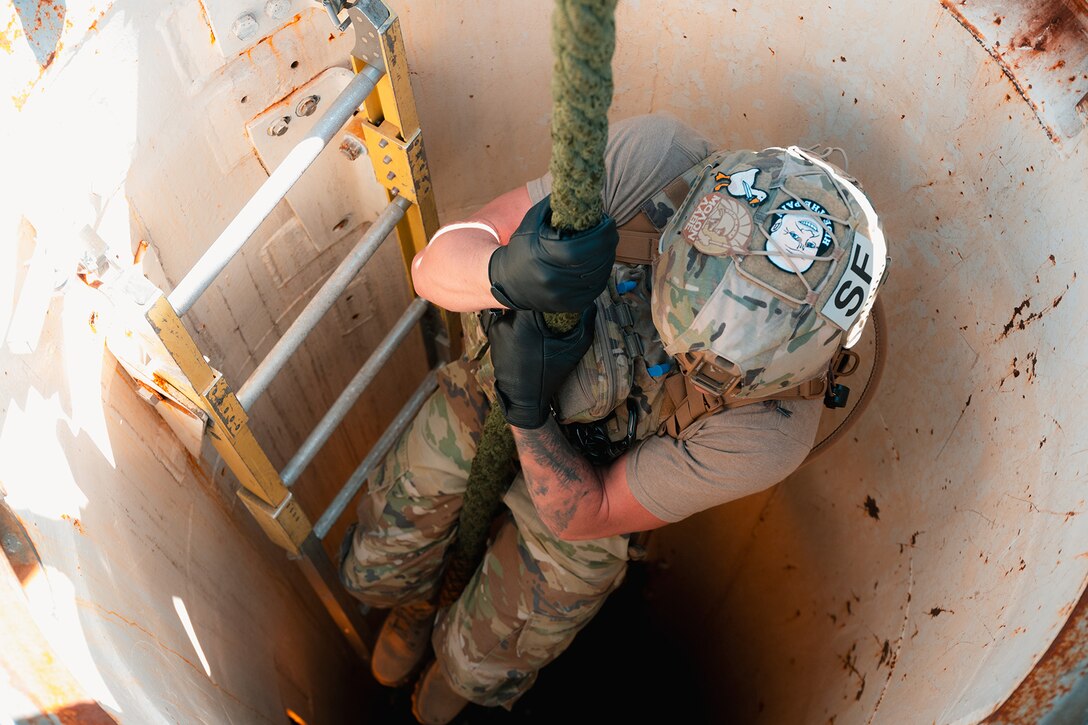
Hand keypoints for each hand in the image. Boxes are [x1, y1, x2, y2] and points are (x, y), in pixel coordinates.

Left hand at [486, 306, 596, 428]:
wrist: (524, 399)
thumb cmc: (549, 374)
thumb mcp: (572, 351)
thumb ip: (585, 326)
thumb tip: (592, 305)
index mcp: (525, 321)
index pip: (535, 294)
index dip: (545, 294)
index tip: (553, 297)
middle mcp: (508, 321)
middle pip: (523, 302)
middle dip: (534, 306)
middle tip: (547, 312)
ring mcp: (497, 329)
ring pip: (514, 313)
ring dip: (524, 317)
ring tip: (537, 326)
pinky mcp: (492, 337)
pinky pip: (506, 324)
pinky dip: (515, 327)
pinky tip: (525, 337)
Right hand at [488, 196, 617, 312]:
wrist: (505, 281)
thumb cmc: (521, 248)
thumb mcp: (532, 222)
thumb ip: (555, 207)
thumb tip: (579, 193)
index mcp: (543, 256)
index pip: (584, 246)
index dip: (602, 234)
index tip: (607, 223)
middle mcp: (552, 279)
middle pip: (595, 260)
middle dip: (608, 244)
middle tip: (609, 233)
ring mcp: (561, 295)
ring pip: (598, 276)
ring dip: (606, 259)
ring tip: (604, 247)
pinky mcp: (568, 305)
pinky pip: (594, 290)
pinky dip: (599, 275)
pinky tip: (596, 264)